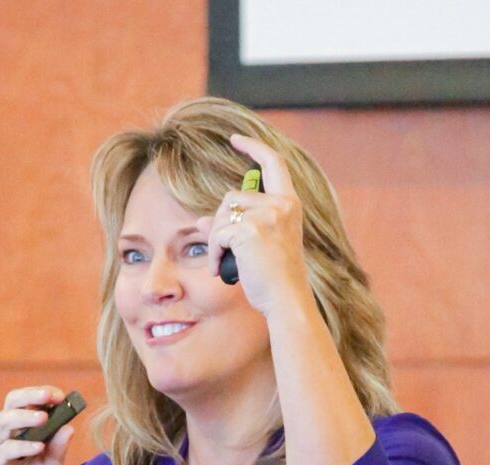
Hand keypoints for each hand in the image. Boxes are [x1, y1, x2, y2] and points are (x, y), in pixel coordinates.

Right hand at [0, 385, 74, 464]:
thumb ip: (58, 453)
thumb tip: (69, 426)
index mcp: (29, 437)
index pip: (32, 405)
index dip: (45, 396)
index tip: (64, 396)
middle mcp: (13, 439)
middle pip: (13, 403)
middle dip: (31, 395)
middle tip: (52, 396)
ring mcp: (1, 452)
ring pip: (4, 420)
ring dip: (24, 415)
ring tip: (43, 418)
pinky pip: (3, 450)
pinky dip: (21, 445)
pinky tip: (38, 448)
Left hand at [196, 134, 311, 318]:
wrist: (286, 300)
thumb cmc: (274, 278)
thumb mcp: (255, 247)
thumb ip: (233, 227)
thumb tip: (201, 220)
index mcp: (289, 204)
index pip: (273, 163)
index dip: (253, 147)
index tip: (235, 139)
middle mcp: (281, 205)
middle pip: (231, 196)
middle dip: (219, 223)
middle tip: (222, 251)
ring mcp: (267, 216)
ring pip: (220, 215)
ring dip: (215, 240)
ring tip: (223, 262)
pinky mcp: (249, 230)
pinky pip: (217, 234)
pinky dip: (213, 253)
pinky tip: (220, 268)